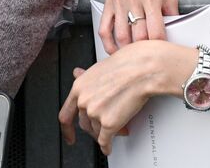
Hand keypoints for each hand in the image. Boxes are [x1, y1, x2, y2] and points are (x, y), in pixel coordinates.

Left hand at [59, 41, 183, 155]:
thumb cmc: (128, 63)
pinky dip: (107, 147)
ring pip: (96, 132)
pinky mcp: (109, 123)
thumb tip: (77, 74)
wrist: (144, 68)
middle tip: (103, 127)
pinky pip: (105, 141)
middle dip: (94, 128)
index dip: (67, 129)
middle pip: (84, 124)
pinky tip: (109, 147)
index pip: (65, 114)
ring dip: (106, 133)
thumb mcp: (100, 66)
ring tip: (118, 127)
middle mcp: (84, 101)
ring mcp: (95, 113)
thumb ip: (87, 77)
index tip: (69, 135)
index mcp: (79, 87)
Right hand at [99, 0, 177, 53]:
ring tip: (133, 57)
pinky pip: (104, 27)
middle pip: (137, 36)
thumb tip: (173, 32)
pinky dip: (108, 43)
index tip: (162, 51)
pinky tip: (114, 50)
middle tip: (149, 57)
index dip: (159, 45)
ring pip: (120, 35)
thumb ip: (171, 12)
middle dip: (144, 50)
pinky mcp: (108, 0)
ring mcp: (119, 0)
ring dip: (127, 50)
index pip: (155, 30)